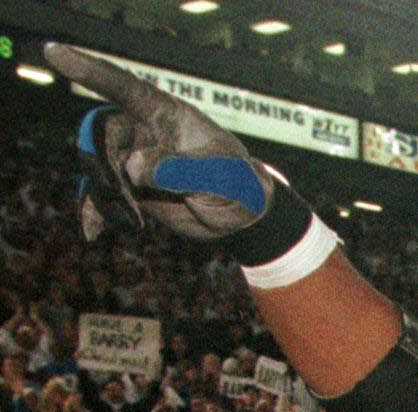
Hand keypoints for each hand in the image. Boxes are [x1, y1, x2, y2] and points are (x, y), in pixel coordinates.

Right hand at [45, 43, 279, 242]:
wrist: (242, 215)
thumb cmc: (238, 185)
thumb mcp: (219, 178)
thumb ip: (179, 170)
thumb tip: (132, 166)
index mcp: (167, 114)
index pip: (123, 87)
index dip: (88, 69)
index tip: (54, 52)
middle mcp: (144, 131)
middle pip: (100, 130)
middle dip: (101, 159)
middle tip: (123, 192)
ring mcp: (133, 158)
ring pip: (97, 163)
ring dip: (105, 190)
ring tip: (133, 216)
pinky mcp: (130, 186)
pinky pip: (99, 192)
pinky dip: (93, 210)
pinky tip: (92, 231)